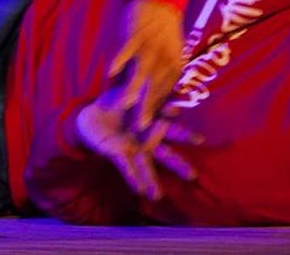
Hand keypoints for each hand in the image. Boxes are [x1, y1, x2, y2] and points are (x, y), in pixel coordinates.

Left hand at [74, 96, 200, 202]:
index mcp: (151, 125)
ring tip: (158, 196)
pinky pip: (126, 166)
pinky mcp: (117, 153)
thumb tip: (163, 93)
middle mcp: (146, 141)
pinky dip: (132, 177)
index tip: (199, 140)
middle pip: (165, 154)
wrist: (90, 116)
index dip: (184, 135)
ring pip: (146, 166)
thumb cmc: (115, 104)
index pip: (172, 130)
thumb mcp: (130, 94)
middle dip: (178, 165)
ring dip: (152, 180)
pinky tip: (139, 190)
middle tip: (193, 176)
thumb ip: (145, 96)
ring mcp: (133, 149)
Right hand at [106, 0, 184, 129]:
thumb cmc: (164, 31)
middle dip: (148, 108)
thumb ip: (166, 77)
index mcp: (175, 65)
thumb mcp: (172, 55)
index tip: (152, 132)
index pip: (167, 93)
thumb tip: (164, 101)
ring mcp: (150, 45)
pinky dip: (119, 60)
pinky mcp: (137, 33)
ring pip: (142, 71)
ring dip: (134, 88)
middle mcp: (165, 58)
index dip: (160, 112)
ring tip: (124, 106)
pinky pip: (127, 49)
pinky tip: (110, 72)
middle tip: (140, 129)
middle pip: (156, 87)